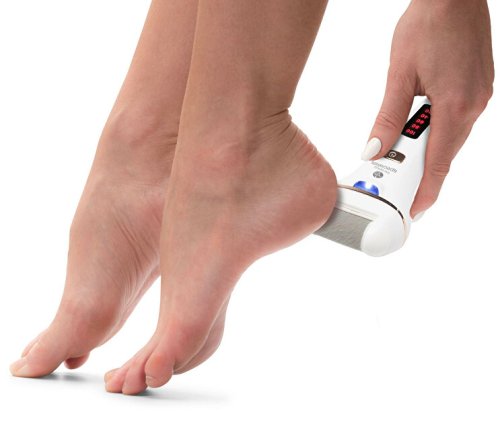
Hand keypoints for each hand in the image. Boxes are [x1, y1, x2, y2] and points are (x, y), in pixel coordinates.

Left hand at [363, 0, 493, 217]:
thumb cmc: (427, 25)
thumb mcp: (398, 75)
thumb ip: (386, 117)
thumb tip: (374, 148)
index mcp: (454, 105)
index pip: (438, 163)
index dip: (425, 191)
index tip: (414, 210)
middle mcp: (473, 106)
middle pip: (443, 156)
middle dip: (419, 173)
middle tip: (393, 181)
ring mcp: (479, 98)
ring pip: (449, 141)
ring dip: (425, 153)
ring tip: (398, 155)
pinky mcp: (477, 90)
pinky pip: (455, 125)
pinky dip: (435, 135)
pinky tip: (417, 131)